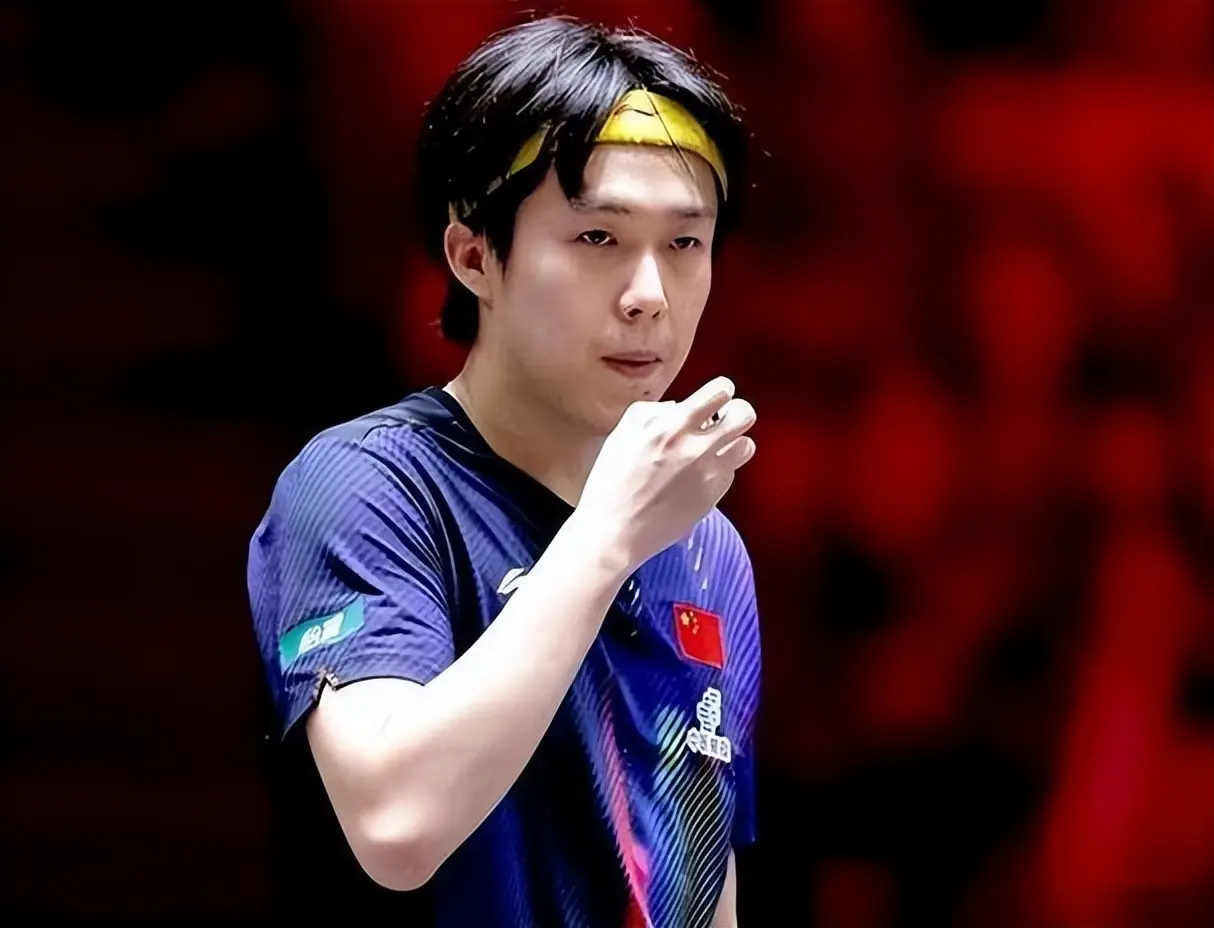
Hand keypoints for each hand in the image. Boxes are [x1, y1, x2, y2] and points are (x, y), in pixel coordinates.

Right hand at [576, 376, 756, 569]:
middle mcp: (695, 448)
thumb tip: (679, 406)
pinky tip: (698, 475)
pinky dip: (720, 469)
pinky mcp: (712, 497)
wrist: (614, 531)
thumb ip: (653, 412)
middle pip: (744, 415)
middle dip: (736, 412)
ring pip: (747, 445)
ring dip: (733, 442)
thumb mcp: (622, 433)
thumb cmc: (612, 483)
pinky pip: (732, 473)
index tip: (715, 398)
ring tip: (714, 448)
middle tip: (721, 420)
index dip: (721, 390)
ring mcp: (707, 475)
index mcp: (670, 427)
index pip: (720, 392)